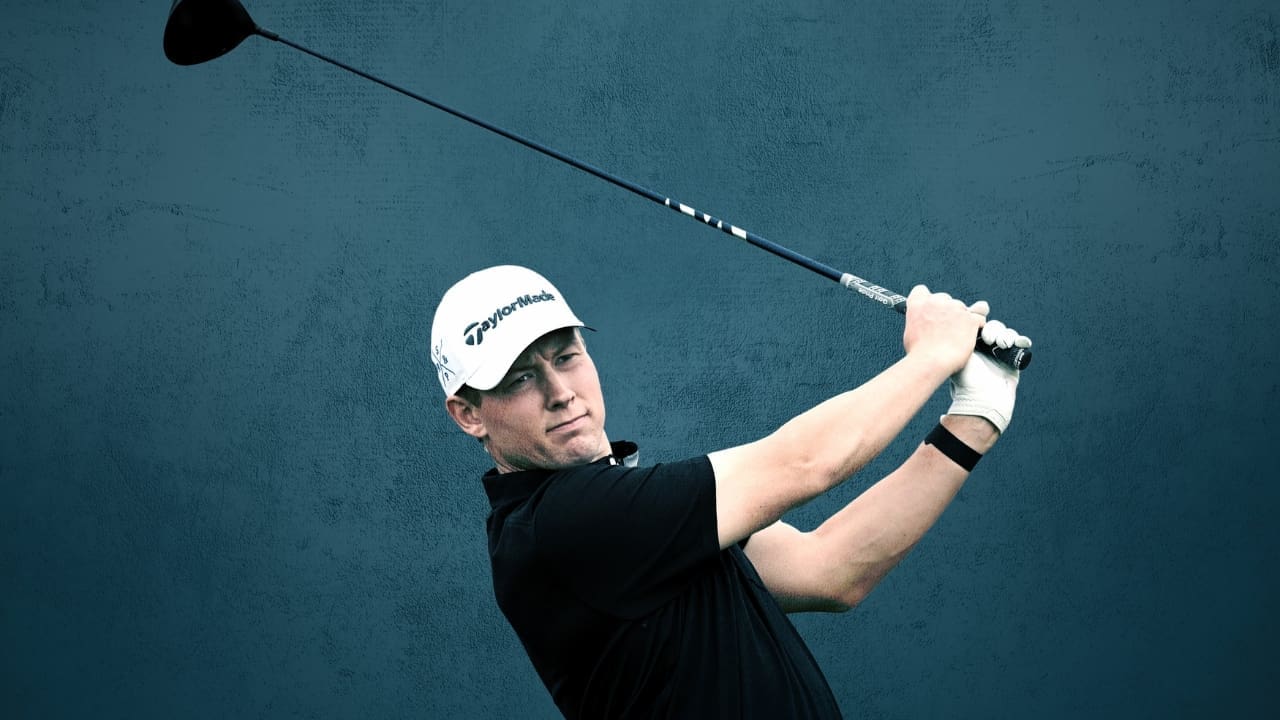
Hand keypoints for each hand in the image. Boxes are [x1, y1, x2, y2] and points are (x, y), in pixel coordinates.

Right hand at [902, 285, 986, 374]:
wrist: (929, 362)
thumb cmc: (918, 352)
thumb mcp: (911, 330)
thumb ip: (921, 319)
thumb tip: (930, 320)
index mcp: (918, 302)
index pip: (922, 290)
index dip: (928, 301)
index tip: (931, 311)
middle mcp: (936, 301)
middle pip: (945, 299)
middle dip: (947, 311)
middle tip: (945, 328)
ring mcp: (955, 308)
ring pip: (964, 309)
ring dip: (962, 319)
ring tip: (956, 337)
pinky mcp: (970, 319)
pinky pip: (979, 318)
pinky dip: (976, 326)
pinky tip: (969, 337)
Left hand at [947, 318, 1030, 433]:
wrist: (984, 400)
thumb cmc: (967, 381)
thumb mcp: (959, 358)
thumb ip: (959, 340)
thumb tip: (961, 324)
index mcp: (971, 345)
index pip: (980, 326)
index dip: (983, 325)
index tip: (983, 336)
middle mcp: (986, 348)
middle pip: (995, 328)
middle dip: (995, 331)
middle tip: (991, 341)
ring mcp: (1000, 353)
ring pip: (1008, 334)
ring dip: (1008, 336)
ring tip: (1004, 345)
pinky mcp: (1014, 360)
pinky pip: (1020, 345)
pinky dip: (1022, 340)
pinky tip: (1022, 342)